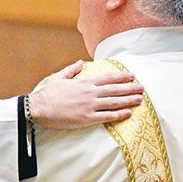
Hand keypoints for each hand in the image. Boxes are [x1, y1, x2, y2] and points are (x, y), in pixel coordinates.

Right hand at [29, 60, 143, 128]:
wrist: (40, 109)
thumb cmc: (48, 94)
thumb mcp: (58, 77)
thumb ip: (71, 69)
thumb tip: (80, 62)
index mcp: (84, 82)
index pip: (108, 77)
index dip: (121, 76)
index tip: (132, 75)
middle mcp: (90, 93)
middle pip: (115, 89)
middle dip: (130, 88)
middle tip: (142, 87)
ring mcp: (90, 106)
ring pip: (114, 102)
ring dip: (128, 100)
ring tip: (140, 99)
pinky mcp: (87, 119)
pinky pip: (106, 117)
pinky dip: (118, 115)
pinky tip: (128, 113)